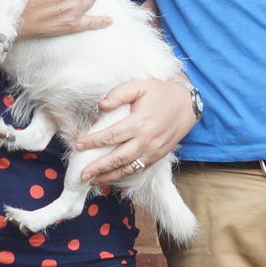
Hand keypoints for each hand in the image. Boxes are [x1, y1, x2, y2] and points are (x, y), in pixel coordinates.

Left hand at [74, 77, 199, 182]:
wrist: (187, 104)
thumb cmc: (161, 93)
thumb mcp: (140, 85)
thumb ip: (119, 94)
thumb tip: (102, 105)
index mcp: (138, 122)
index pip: (110, 136)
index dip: (93, 142)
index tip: (78, 146)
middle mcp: (145, 140)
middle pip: (117, 158)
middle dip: (98, 167)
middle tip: (82, 174)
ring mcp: (152, 151)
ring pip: (128, 168)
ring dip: (110, 176)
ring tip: (94, 181)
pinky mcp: (158, 156)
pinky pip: (139, 169)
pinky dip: (125, 176)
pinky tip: (112, 178)